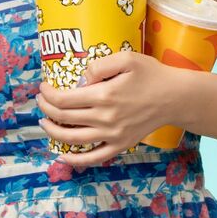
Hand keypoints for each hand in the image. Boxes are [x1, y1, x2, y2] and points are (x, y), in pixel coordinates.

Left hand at [35, 50, 183, 167]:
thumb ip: (99, 65)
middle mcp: (105, 118)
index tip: (43, 87)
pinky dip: (76, 159)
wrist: (175, 97)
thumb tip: (81, 78)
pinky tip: (63, 155)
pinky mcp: (121, 145)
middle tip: (41, 101)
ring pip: (73, 140)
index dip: (48, 94)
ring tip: (45, 123)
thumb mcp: (127, 58)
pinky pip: (94, 157)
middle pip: (64, 119)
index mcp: (104, 96)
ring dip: (53, 132)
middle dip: (46, 109)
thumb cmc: (151, 74)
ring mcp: (112, 135)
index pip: (64, 100)